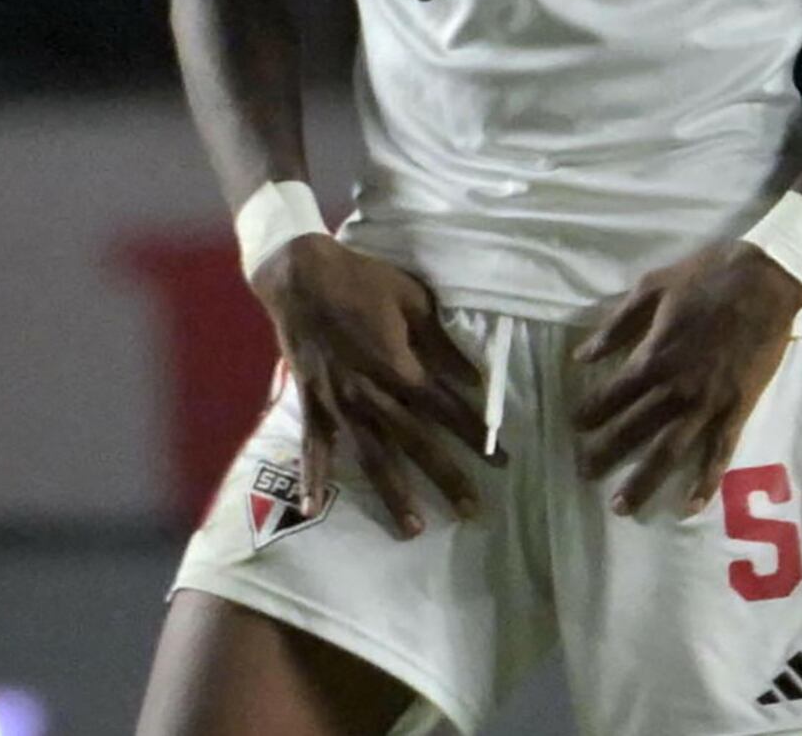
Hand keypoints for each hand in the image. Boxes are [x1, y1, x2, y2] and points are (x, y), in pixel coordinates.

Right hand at [251, 236, 492, 538]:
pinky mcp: (311, 401)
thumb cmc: (362, 280)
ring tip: (412, 528)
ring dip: (392, 493)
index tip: (501, 461)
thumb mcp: (413, 300)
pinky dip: (311, 475)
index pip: (445, 409)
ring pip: (370, 455)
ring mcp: (338, 401)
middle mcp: (370, 392)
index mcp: (398, 365)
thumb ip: (441, 343)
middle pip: (414, 442)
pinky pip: (312, 445)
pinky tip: (312, 506)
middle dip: (446, 477)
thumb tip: (474, 378)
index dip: (475, 435)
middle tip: (472, 511)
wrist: (301, 274)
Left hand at [572, 241, 801, 517]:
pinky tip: (691, 505)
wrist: (767, 280)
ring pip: (671, 450)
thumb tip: (583, 356)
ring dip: (645, 480)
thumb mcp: (652, 287)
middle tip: (583, 474)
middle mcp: (678, 388)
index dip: (591, 412)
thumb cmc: (707, 277)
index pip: (614, 394)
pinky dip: (706, 481)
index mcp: (655, 356)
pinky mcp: (739, 409)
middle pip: (635, 429)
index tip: (574, 427)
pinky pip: (720, 452)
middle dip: (606, 453)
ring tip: (623, 506)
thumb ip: (616, 325)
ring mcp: (710, 402)